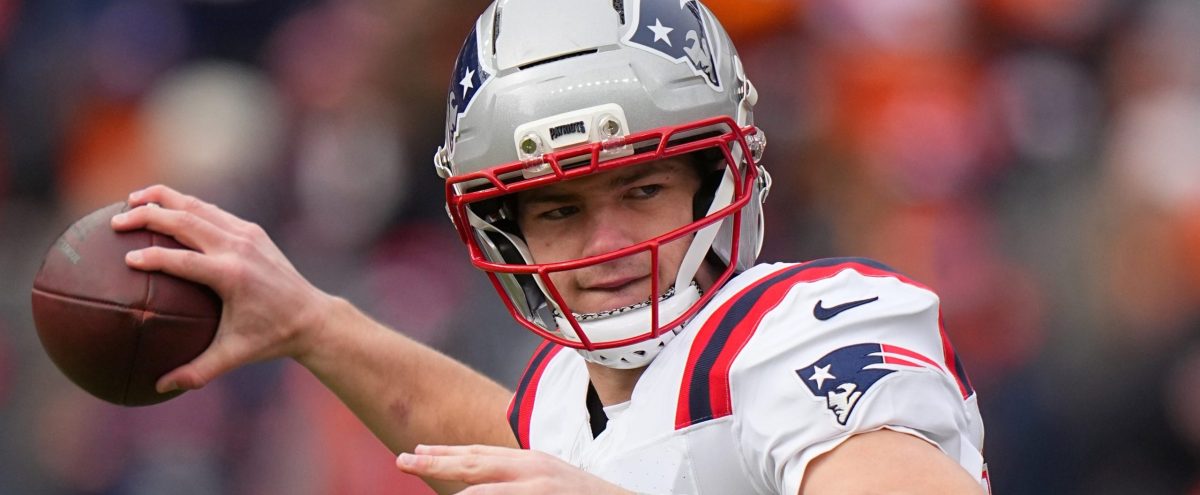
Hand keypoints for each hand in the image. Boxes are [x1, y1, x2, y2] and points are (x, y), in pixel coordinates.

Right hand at [111, 185, 332, 392]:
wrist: (313, 316)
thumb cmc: (271, 338)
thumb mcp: (235, 356)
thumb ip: (196, 371)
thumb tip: (158, 387)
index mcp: (233, 276)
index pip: (183, 261)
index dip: (154, 258)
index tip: (127, 259)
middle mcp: (239, 248)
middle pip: (186, 221)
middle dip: (148, 216)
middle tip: (115, 221)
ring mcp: (247, 235)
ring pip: (198, 207)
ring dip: (163, 200)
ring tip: (131, 200)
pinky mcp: (252, 231)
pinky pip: (212, 212)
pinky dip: (185, 205)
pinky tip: (162, 207)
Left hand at [397, 444, 634, 494]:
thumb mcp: (550, 480)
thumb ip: (520, 478)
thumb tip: (485, 485)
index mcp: (531, 462)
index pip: (480, 454)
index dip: (446, 452)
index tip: (416, 451)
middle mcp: (532, 469)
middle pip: (473, 464)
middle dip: (435, 461)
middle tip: (402, 459)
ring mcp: (538, 487)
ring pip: (481, 489)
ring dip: (452, 488)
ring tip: (417, 474)